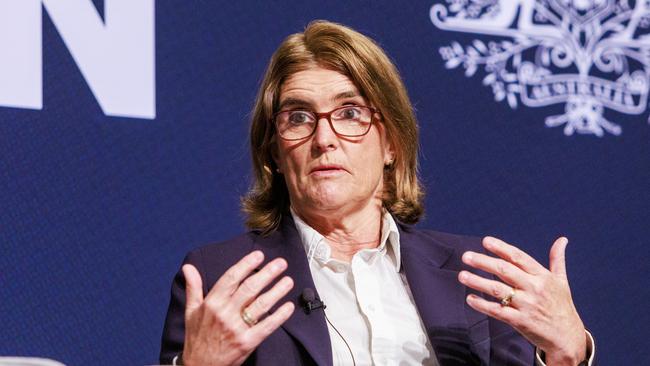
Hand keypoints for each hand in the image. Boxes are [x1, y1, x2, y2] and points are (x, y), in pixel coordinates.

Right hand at [182, 250, 294, 365]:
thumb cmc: (197, 338)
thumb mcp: (191, 311)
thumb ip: (193, 287)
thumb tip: (188, 267)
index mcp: (212, 303)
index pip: (232, 278)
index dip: (246, 264)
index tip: (259, 255)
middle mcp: (225, 313)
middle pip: (250, 288)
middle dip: (268, 273)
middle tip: (281, 263)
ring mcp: (237, 328)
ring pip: (261, 305)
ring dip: (277, 291)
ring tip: (289, 280)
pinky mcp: (247, 342)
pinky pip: (267, 326)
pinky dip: (280, 315)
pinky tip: (289, 306)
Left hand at [458, 236, 586, 365]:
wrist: (568, 338)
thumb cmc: (562, 306)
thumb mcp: (562, 281)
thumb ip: (557, 259)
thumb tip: (562, 239)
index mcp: (542, 276)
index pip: (518, 257)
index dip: (501, 248)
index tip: (485, 241)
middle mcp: (534, 288)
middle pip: (504, 271)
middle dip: (483, 262)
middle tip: (466, 256)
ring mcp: (527, 305)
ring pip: (497, 290)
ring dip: (478, 282)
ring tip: (462, 275)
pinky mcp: (520, 321)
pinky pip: (497, 311)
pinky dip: (482, 305)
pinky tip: (470, 299)